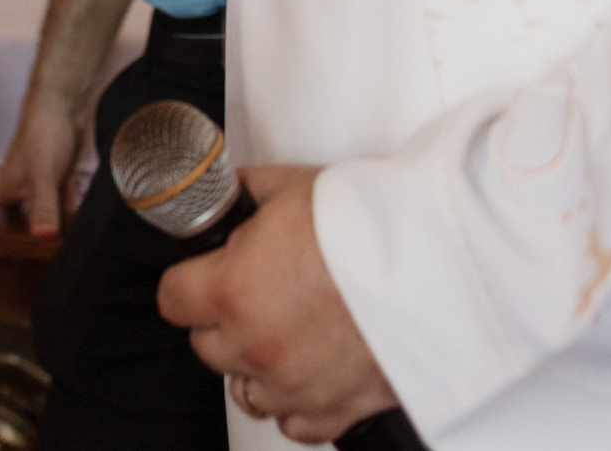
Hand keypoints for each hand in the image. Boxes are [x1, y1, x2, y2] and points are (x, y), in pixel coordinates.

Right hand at [0, 90, 83, 234]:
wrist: (67, 99)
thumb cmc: (46, 130)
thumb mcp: (43, 173)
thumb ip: (43, 206)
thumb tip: (41, 238)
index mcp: (5, 182)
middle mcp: (17, 180)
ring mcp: (38, 174)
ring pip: (19, 199)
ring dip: (12, 212)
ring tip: (5, 227)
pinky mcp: (60, 170)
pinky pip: (55, 194)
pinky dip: (58, 207)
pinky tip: (68, 218)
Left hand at [156, 166, 399, 443]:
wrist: (438, 262)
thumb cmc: (370, 225)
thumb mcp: (292, 186)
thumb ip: (247, 193)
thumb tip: (226, 190)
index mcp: (232, 289)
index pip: (173, 299)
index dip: (188, 283)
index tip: (203, 276)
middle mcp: (255, 344)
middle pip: (206, 346)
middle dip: (223, 321)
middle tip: (257, 295)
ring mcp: (293, 385)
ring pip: (244, 390)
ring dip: (256, 364)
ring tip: (285, 332)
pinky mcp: (336, 411)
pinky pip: (294, 424)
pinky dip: (297, 402)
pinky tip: (311, 371)